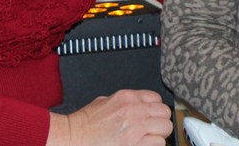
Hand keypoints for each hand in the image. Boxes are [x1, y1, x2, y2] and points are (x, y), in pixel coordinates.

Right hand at [47, 89, 172, 145]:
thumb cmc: (84, 124)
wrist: (73, 138)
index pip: (157, 99)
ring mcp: (136, 127)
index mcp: (127, 97)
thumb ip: (123, 102)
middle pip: (165, 113)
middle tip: (152, 129)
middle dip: (160, 122)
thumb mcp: (104, 102)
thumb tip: (135, 106)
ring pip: (165, 128)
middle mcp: (135, 109)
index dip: (155, 110)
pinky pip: (158, 143)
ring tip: (148, 139)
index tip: (151, 117)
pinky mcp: (136, 144)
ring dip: (159, 135)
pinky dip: (153, 145)